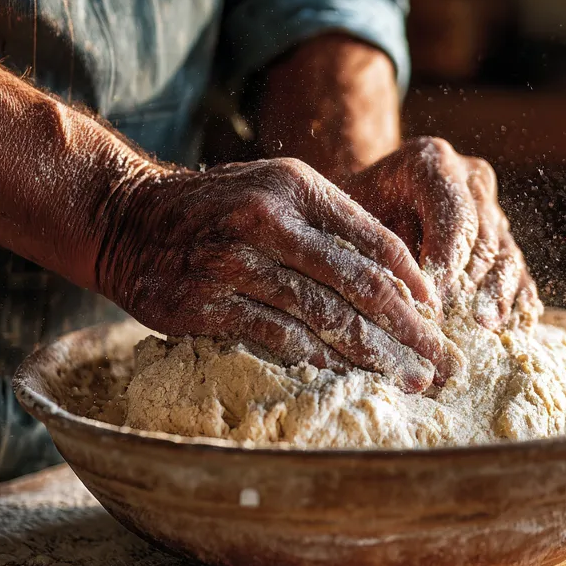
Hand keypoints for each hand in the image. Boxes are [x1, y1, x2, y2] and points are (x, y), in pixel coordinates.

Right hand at [96, 157, 453, 391]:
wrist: (126, 217)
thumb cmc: (216, 208)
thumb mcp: (275, 190)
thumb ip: (329, 225)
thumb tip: (395, 277)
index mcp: (296, 186)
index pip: (373, 239)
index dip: (413, 280)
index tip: (437, 312)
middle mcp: (269, 220)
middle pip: (359, 284)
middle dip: (407, 329)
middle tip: (439, 363)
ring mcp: (235, 262)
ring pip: (324, 316)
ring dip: (372, 353)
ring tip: (407, 379)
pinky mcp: (207, 303)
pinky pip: (278, 336)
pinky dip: (317, 357)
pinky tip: (345, 374)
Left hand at [344, 138, 540, 328]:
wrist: (369, 200)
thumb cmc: (352, 211)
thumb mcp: (350, 218)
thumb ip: (378, 246)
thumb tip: (406, 298)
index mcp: (432, 161)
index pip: (454, 215)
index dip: (447, 261)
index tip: (432, 301)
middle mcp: (471, 179)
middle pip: (485, 238)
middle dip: (472, 286)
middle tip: (461, 325)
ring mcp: (492, 209)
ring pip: (506, 256)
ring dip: (498, 297)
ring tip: (486, 330)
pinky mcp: (504, 239)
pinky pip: (518, 272)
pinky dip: (517, 301)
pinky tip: (514, 328)